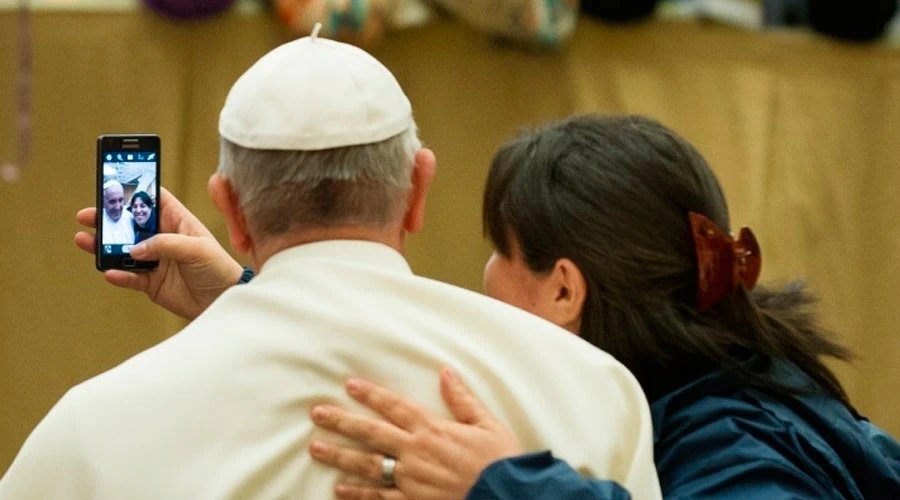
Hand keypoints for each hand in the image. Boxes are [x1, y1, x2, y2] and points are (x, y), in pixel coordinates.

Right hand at [75, 187, 243, 319]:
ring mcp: (155, 261)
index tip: (111, 185)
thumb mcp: (197, 248)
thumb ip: (165, 244)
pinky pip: (129, 277)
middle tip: (86, 215)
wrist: (223, 300)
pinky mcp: (151, 283)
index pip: (153, 200)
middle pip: (130, 224)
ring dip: (103, 246)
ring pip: (123, 251)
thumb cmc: (218, 268)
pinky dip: (118, 275)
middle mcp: (163, 239)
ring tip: (83, 240)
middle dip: (108, 219)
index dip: (134, 192)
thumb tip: (135, 249)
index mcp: (177, 222)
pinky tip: (109, 272)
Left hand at [309, 368, 521, 499]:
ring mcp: (411, 480)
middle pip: (371, 433)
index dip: (371, 394)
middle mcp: (416, 452)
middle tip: (317, 414)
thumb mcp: (486, 424)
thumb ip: (462, 399)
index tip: (349, 385)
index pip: (394, 406)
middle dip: (342, 422)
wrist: (507, 497)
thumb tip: (446, 372)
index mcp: (433, 429)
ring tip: (317, 448)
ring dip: (340, 456)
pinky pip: (379, 498)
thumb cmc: (500, 461)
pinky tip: (339, 490)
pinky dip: (358, 495)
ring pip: (368, 465)